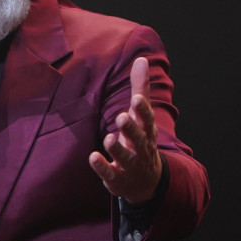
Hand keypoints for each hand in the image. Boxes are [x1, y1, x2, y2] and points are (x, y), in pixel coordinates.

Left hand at [89, 57, 162, 203]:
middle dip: (131, 128)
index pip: (147, 120)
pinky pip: (110, 174)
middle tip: (122, 116)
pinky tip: (92, 157)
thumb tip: (141, 59)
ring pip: (125, 157)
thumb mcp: (142, 116)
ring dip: (117, 148)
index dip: (142, 111)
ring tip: (108, 138)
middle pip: (138, 138)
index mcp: (147, 131)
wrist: (146, 181)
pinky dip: (102, 167)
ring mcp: (130, 165)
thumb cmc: (141, 140)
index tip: (136, 100)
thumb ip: (140, 88)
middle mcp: (141, 148)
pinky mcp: (117, 178)